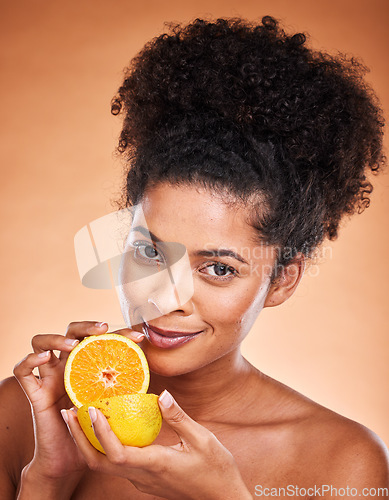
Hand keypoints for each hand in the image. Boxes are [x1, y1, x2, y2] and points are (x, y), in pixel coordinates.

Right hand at [13, 322, 144, 485]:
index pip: (101, 340)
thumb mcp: (115, 406)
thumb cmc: (95, 429)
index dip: (120, 334)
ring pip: (40, 342)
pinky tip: (45, 359)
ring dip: (55, 338)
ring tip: (71, 344)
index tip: (139, 337)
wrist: (71, 458)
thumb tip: (158, 382)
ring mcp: (48, 377)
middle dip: (86, 326)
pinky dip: (30, 360)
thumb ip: (128, 390)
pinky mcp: (34, 393)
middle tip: (102, 330)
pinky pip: (22, 371)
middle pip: (70, 331)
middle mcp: (67, 365)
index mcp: (88, 365)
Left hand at [64, 391, 251, 499]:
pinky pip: (117, 464)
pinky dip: (104, 446)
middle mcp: (143, 476)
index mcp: (156, 465)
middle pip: (100, 463)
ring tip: (81, 417)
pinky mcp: (145, 480)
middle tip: (69, 413)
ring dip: (89, 442)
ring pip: (105, 465)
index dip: (100, 433)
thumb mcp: (202, 439)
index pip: (118, 454)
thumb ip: (179, 417)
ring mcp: (142, 481)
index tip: (91, 410)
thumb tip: (162, 395)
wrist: (222, 499)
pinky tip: (107, 428)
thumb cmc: (216, 470)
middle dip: (80, 438)